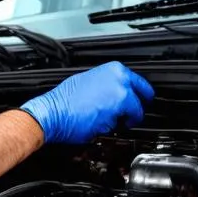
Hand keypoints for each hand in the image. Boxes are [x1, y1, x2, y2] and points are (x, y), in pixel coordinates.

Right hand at [21, 61, 153, 143]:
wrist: (53, 113)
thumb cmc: (63, 101)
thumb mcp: (87, 81)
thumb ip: (107, 84)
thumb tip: (115, 92)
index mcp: (114, 69)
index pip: (140, 82)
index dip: (141, 94)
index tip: (142, 100)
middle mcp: (121, 79)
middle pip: (144, 96)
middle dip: (138, 107)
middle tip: (132, 115)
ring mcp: (122, 94)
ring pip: (136, 111)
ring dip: (127, 118)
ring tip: (108, 120)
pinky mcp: (119, 112)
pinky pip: (126, 123)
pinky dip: (118, 126)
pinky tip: (103, 124)